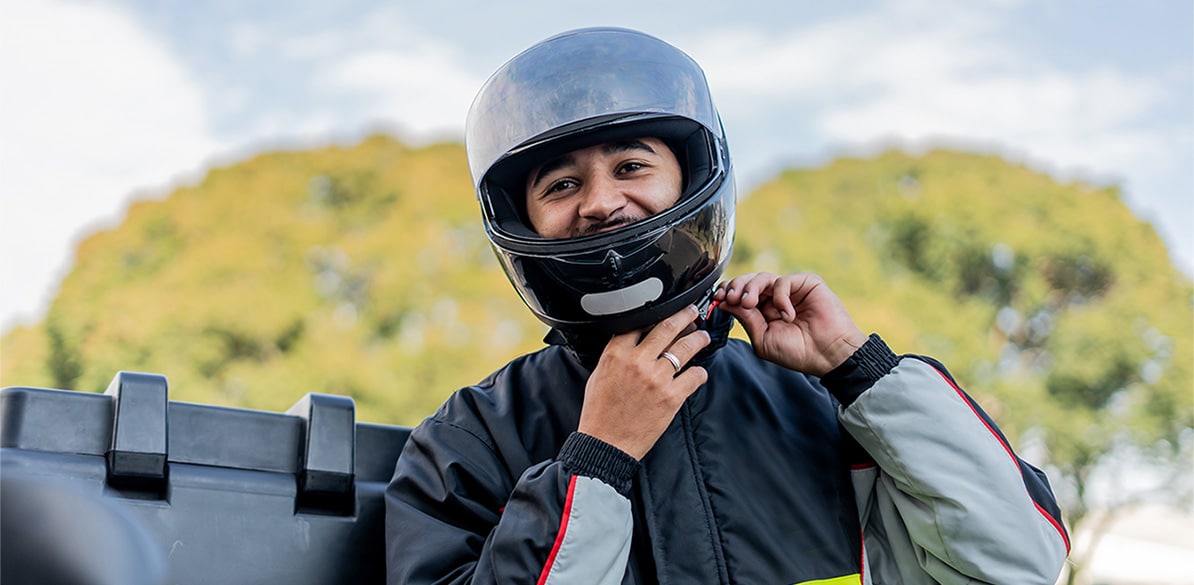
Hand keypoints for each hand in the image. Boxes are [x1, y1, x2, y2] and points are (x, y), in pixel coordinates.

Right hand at [577, 306, 711, 459]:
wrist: (606, 444)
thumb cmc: (600, 413)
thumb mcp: (598, 375)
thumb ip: (615, 355)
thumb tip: (630, 342)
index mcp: (616, 354)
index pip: (639, 322)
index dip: (655, 313)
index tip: (665, 310)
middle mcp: (637, 361)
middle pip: (667, 326)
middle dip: (685, 315)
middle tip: (693, 312)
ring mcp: (656, 378)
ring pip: (686, 347)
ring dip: (699, 339)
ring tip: (703, 337)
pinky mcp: (672, 397)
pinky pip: (695, 376)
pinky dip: (700, 373)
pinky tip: (700, 372)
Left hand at [713, 272, 867, 375]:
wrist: (828, 355)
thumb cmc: (799, 352)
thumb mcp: (763, 338)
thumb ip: (746, 319)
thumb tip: (725, 302)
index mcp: (763, 311)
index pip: (740, 294)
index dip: (727, 292)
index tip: (717, 297)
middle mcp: (775, 298)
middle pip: (748, 281)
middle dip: (735, 287)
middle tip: (731, 298)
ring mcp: (790, 290)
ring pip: (762, 277)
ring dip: (751, 288)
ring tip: (750, 303)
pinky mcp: (806, 283)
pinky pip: (783, 281)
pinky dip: (780, 297)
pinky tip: (787, 314)